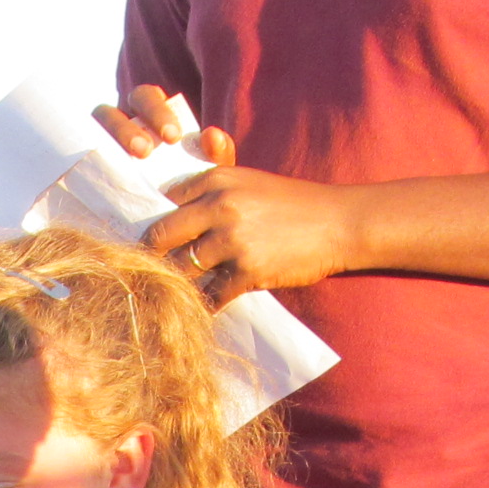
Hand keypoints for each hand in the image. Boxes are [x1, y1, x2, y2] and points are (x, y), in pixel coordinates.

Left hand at [97, 84, 360, 303]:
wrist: (340, 223)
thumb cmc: (293, 204)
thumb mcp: (251, 182)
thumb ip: (214, 185)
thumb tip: (170, 201)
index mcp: (216, 180)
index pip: (163, 204)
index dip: (154, 226)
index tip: (147, 244)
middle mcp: (219, 205)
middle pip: (160, 238)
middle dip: (152, 258)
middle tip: (149, 274)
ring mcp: (232, 239)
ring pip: (182, 269)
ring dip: (177, 285)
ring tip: (173, 295)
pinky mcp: (248, 270)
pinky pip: (211, 296)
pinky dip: (205, 305)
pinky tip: (206, 307)